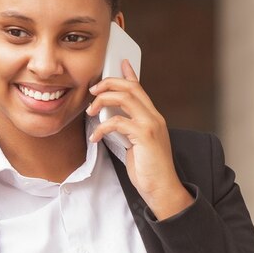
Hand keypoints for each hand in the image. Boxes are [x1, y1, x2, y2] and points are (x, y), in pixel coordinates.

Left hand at [86, 59, 192, 216]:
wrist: (162, 189)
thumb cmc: (149, 171)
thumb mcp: (137, 145)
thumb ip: (129, 130)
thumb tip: (113, 120)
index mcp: (153, 118)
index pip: (140, 89)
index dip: (129, 74)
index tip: (120, 63)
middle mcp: (154, 117)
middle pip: (131, 87)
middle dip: (109, 83)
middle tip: (93, 91)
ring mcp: (150, 125)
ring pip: (124, 98)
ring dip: (103, 100)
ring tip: (91, 111)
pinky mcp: (144, 136)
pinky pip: (117, 122)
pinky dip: (102, 127)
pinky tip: (95, 137)